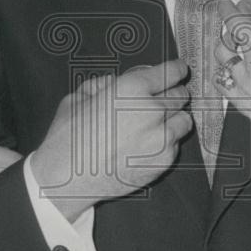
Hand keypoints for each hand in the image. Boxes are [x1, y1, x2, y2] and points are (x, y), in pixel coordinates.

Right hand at [31, 60, 191, 220]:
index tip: (180, 70)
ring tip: (159, 122)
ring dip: (175, 118)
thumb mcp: (78, 98)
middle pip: (181, 95)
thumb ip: (103, 84)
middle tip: (165, 97)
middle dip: (174, 93)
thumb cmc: (68, 138)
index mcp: (131, 89)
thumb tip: (116, 82)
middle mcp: (151, 111)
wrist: (65, 180)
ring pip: (184, 120)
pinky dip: (168, 142)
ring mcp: (160, 138)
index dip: (177, 69)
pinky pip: (176, 145)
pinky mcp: (162, 161)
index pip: (171, 72)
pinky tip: (150, 144)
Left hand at [214, 0, 250, 175]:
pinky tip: (230, 73)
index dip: (230, 8)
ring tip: (232, 46)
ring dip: (223, 48)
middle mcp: (248, 64)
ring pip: (219, 60)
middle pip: (224, 38)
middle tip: (240, 23)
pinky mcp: (241, 104)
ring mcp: (242, 85)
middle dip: (229, 26)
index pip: (235, 21)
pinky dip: (223, 74)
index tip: (234, 4)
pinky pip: (222, 84)